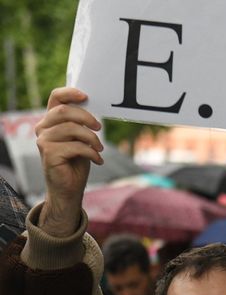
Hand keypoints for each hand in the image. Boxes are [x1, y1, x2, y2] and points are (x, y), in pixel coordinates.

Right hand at [35, 87, 104, 236]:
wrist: (69, 187)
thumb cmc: (76, 161)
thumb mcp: (81, 138)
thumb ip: (82, 124)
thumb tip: (94, 110)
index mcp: (51, 120)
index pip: (56, 97)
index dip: (70, 93)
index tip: (86, 96)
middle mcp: (43, 128)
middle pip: (65, 111)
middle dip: (87, 118)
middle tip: (100, 128)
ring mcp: (44, 140)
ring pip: (72, 128)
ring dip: (92, 139)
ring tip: (99, 148)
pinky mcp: (49, 153)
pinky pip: (75, 146)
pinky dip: (91, 153)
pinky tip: (97, 160)